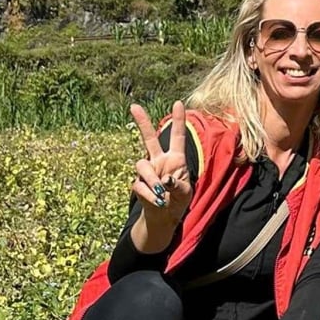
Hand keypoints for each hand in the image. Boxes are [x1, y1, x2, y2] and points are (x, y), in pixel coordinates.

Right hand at [129, 101, 193, 224]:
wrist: (165, 216)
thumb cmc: (178, 200)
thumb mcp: (185, 193)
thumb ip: (178, 185)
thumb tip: (165, 180)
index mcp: (176, 159)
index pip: (177, 137)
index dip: (178, 120)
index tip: (178, 103)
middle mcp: (160, 161)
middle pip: (149, 138)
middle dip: (142, 122)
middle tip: (134, 105)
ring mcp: (147, 171)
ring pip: (141, 165)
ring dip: (151, 179)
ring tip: (160, 193)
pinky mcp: (138, 183)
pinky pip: (140, 185)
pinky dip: (150, 195)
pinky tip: (158, 201)